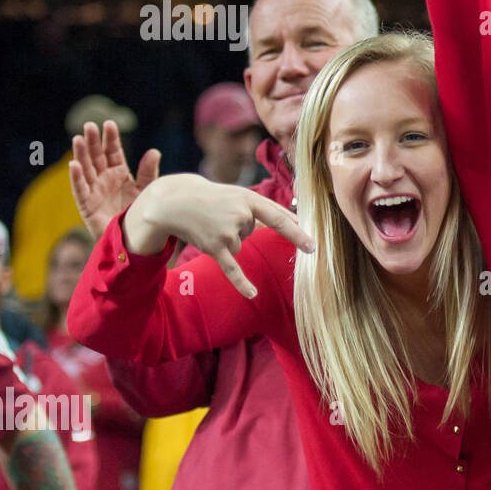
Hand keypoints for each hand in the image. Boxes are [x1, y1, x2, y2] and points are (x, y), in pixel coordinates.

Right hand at [68, 121, 160, 237]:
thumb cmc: (139, 213)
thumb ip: (148, 172)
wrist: (135, 238)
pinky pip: (80, 189)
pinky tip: (73, 164)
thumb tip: (154, 151)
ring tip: (78, 139)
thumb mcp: (146, 190)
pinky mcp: (87, 205)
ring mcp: (95, 191)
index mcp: (119, 173)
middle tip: (89, 125)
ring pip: (86, 169)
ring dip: (81, 154)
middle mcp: (105, 179)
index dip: (111, 139)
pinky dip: (76, 177)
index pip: (113, 152)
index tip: (109, 124)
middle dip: (93, 141)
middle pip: (97, 157)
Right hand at [123, 174, 313, 297]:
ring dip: (227, 239)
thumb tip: (295, 220)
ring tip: (211, 223)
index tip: (313, 246)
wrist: (176, 201)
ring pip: (240, 245)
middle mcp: (240, 215)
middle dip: (239, 227)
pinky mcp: (215, 247)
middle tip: (220, 216)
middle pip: (253, 232)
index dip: (297, 232)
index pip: (279, 218)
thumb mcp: (240, 195)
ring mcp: (227, 232)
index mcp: (250, 200)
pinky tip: (253, 294)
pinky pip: (232, 268)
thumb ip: (266, 208)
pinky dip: (242, 283)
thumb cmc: (214, 198)